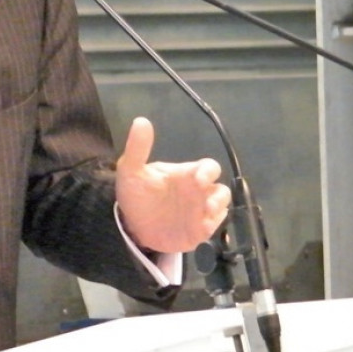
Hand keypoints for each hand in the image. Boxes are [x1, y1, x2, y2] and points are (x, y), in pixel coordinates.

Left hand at [115, 117, 230, 253]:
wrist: (131, 224)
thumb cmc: (136, 193)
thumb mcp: (131, 170)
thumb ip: (138, 147)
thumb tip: (141, 120)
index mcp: (186, 174)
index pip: (209, 167)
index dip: (208, 171)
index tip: (199, 179)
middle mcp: (197, 192)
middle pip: (222, 190)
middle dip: (219, 197)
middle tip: (207, 205)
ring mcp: (199, 212)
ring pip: (221, 208)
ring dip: (217, 211)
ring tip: (204, 216)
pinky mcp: (197, 231)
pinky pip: (212, 228)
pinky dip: (210, 227)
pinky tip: (198, 229)